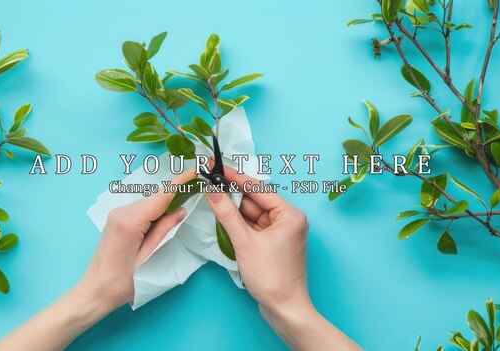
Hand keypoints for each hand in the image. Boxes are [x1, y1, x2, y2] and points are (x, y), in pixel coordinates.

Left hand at [0, 171, 194, 350]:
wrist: (95, 292)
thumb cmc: (121, 283)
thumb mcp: (149, 258)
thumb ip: (164, 231)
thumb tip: (180, 211)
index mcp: (129, 221)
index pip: (160, 195)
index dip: (180, 182)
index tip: (195, 171)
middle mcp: (121, 212)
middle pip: (155, 197)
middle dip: (176, 194)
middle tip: (197, 192)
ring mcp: (116, 214)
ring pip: (149, 202)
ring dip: (165, 204)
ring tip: (181, 210)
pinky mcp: (116, 219)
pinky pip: (141, 209)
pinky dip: (155, 211)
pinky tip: (163, 220)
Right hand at [206, 168, 309, 310]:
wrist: (284, 309)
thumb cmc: (271, 277)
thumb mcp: (245, 243)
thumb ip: (227, 215)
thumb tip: (213, 192)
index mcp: (290, 215)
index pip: (258, 189)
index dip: (235, 177)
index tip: (217, 168)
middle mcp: (288, 220)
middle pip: (254, 200)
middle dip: (231, 194)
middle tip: (209, 183)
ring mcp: (281, 232)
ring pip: (252, 214)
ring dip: (234, 211)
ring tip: (212, 199)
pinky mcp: (274, 244)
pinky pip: (254, 227)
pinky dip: (239, 225)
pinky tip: (223, 220)